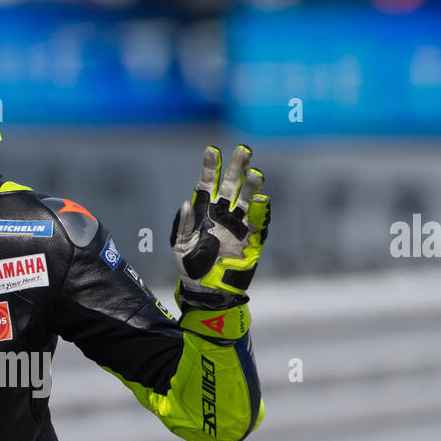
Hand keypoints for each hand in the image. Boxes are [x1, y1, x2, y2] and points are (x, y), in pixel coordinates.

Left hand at [171, 144, 269, 311]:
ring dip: (252, 187)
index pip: (208, 183)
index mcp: (204, 210)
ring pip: (247, 200)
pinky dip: (260, 212)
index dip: (211, 167)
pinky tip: (260, 201)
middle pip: (232, 185)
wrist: (207, 290)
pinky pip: (258, 223)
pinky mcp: (251, 239)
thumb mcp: (180, 246)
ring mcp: (238, 225)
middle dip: (237, 167)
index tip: (212, 151)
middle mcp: (223, 213)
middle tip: (244, 149)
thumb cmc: (190, 267)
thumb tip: (186, 202)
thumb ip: (183, 224)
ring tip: (256, 174)